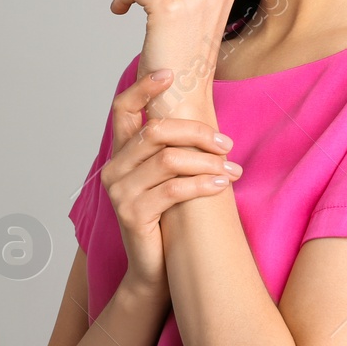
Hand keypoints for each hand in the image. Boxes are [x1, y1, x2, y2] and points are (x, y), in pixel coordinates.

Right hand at [101, 69, 241, 297]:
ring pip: (168, 159)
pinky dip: (202, 183)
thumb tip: (207, 120)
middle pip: (156, 131)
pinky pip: (173, 189)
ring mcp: (119, 192)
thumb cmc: (168, 221)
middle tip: (226, 144)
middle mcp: (113, 169)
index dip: (143, 87)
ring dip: (206, 161)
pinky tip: (222, 184)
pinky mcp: (132, 214)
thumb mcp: (169, 180)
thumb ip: (174, 151)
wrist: (154, 271)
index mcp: (121, 154)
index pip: (122, 109)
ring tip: (232, 169)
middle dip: (196, 132)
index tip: (171, 74)